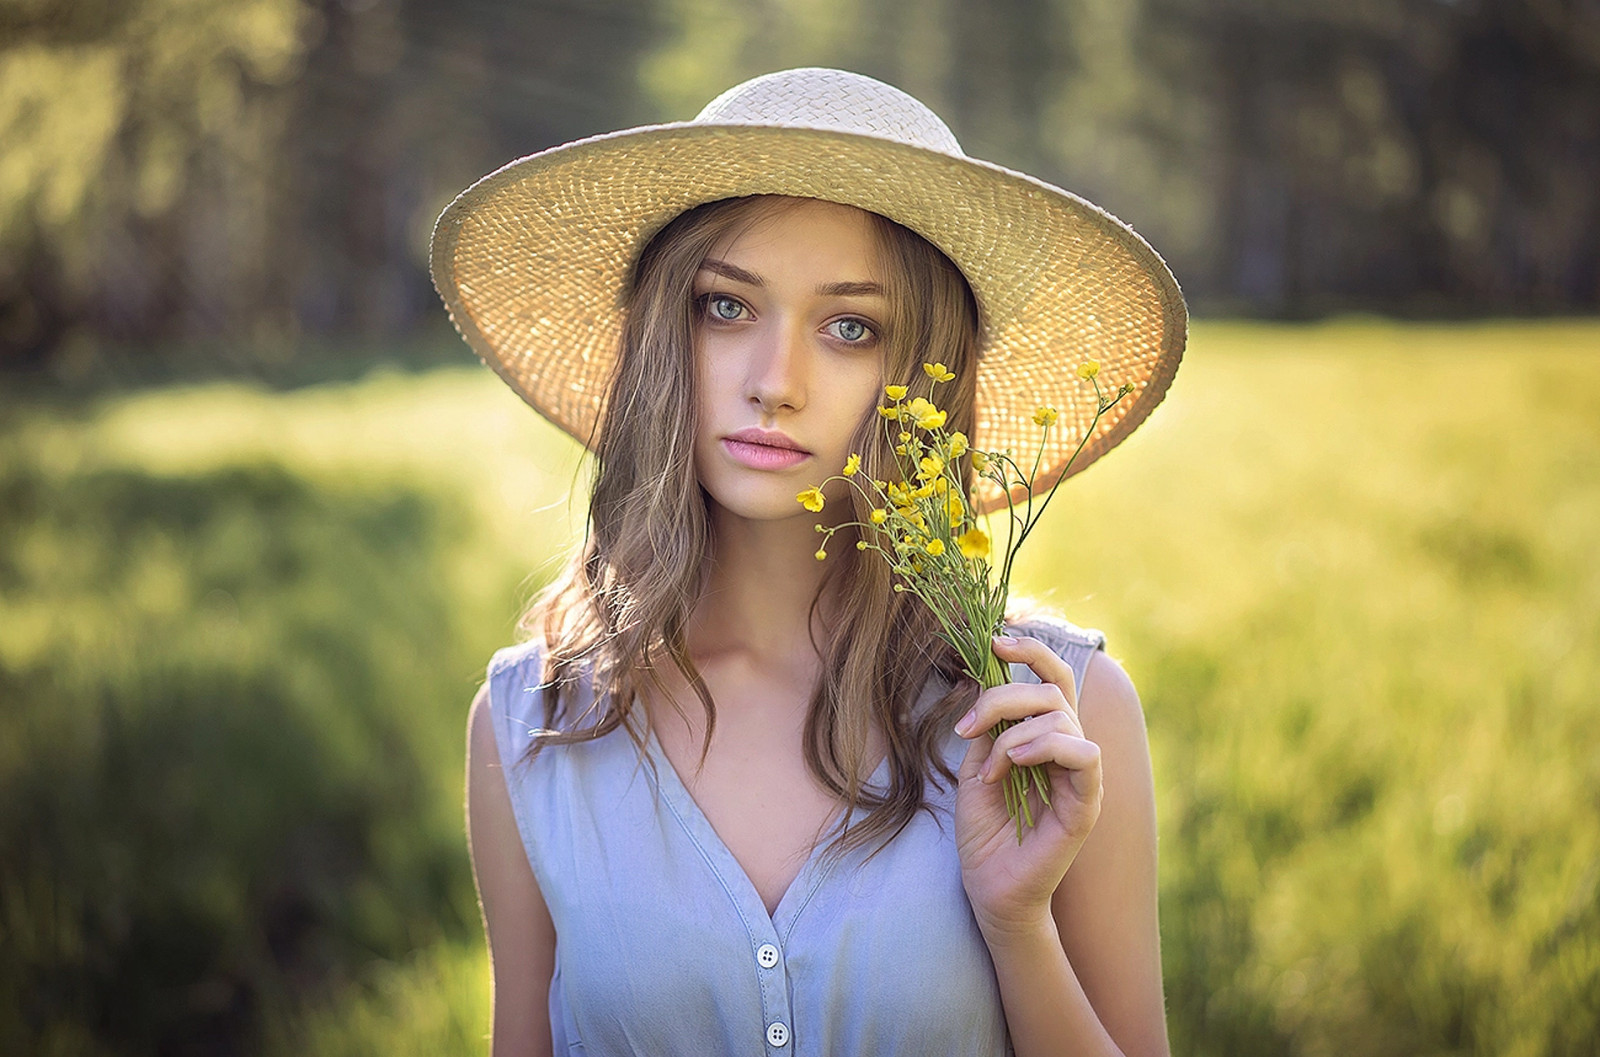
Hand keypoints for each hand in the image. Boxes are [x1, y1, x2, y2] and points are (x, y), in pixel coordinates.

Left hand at [953, 635, 1103, 943]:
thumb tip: (981, 675)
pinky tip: (1014, 764)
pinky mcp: (1087, 801)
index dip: (1030, 650)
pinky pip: (1083, 754)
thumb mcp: (975, 764)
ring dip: (1013, 730)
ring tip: (991, 765)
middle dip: (1003, 696)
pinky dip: (1044, 748)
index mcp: (1046, 736)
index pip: (1053, 676)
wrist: (989, 887)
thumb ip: (986, 724)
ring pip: (1061, 715)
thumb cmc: (983, 830)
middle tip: (967, 727)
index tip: (995, 640)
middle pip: (1051, 689)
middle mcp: (1069, 748)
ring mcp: (1081, 774)